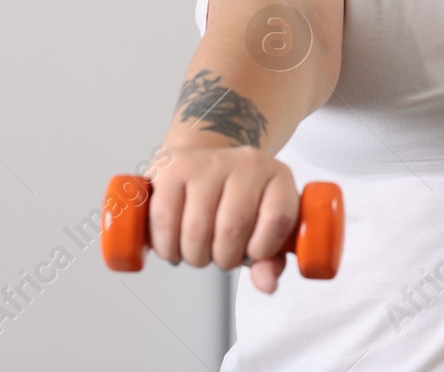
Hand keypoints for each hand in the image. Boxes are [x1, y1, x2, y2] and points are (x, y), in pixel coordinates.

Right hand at [148, 141, 297, 292]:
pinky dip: (167, 245)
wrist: (205, 158)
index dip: (263, 248)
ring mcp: (207, 162)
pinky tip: (173, 243)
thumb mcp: (263, 226)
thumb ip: (270, 260)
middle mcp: (245, 163)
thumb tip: (266, 285)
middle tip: (219, 254)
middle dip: (223, 258)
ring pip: (196, 229)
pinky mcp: (172, 167)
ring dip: (194, 255)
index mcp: (277, 176)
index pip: (279, 218)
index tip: (252, 253)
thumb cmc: (237, 200)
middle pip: (233, 229)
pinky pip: (164, 219)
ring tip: (197, 249)